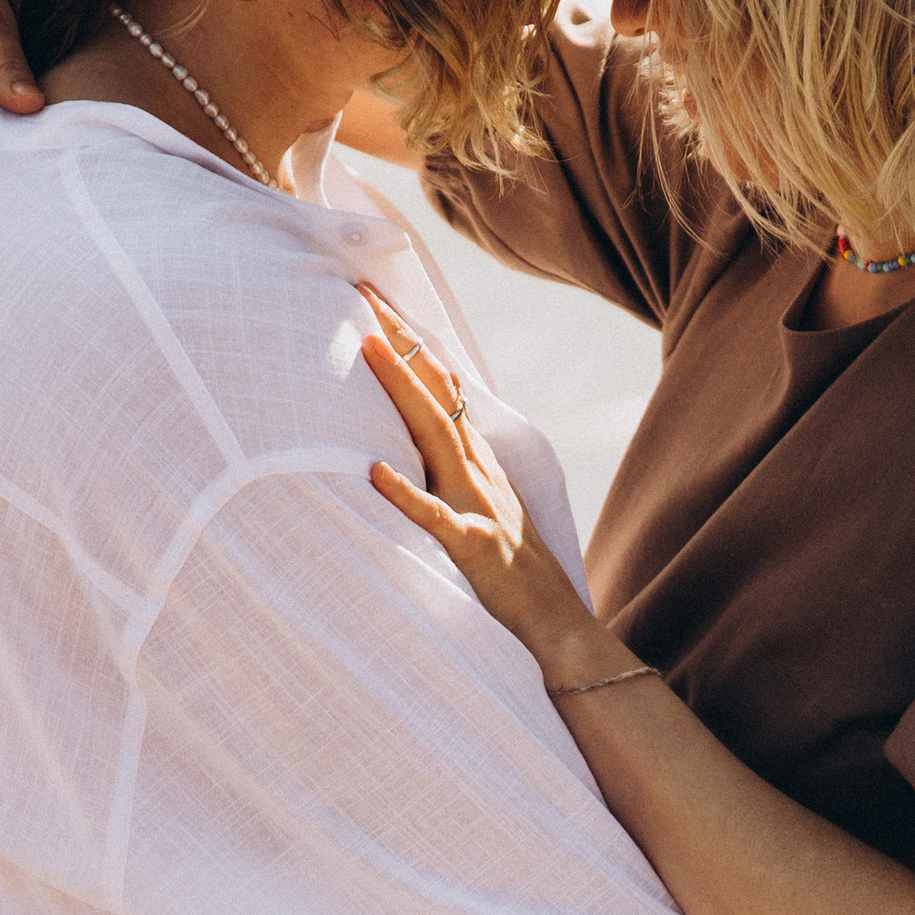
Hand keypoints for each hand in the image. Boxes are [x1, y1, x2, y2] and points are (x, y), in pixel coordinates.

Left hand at [359, 295, 610, 675]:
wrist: (554, 620)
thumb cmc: (510, 569)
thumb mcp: (479, 503)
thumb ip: (450, 468)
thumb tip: (409, 438)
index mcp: (475, 459)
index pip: (438, 385)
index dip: (409, 340)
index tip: (372, 298)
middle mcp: (476, 470)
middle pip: (433, 392)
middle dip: (398, 341)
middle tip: (359, 294)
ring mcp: (477, 504)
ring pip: (436, 437)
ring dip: (402, 391)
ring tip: (368, 348)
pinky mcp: (472, 548)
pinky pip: (435, 519)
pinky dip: (406, 495)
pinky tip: (375, 473)